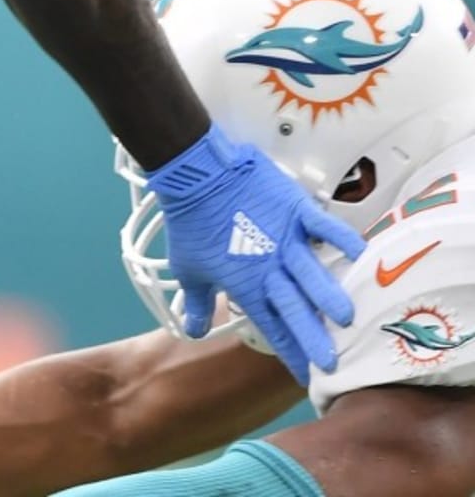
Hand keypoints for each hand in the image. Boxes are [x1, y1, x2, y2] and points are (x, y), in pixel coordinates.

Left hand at [147, 123, 365, 385]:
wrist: (195, 174)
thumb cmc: (190, 222)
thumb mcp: (187, 268)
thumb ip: (198, 303)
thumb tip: (195, 331)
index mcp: (246, 285)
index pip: (272, 327)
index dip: (290, 353)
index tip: (308, 377)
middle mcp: (270, 267)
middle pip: (296, 308)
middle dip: (314, 337)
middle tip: (334, 362)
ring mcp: (285, 238)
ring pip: (312, 274)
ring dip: (329, 295)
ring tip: (348, 317)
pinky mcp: (295, 209)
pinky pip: (325, 227)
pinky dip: (343, 239)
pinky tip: (363, 255)